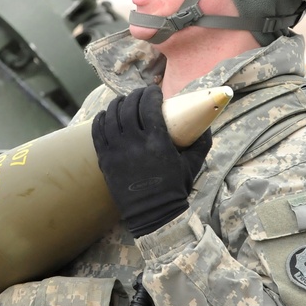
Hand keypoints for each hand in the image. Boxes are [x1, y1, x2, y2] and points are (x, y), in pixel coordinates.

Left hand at [92, 85, 211, 236]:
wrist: (152, 214)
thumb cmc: (174, 189)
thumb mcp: (193, 165)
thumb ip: (201, 142)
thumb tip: (207, 123)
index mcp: (157, 142)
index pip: (149, 106)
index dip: (151, 94)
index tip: (155, 91)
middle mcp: (134, 143)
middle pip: (129, 107)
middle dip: (135, 96)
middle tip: (141, 95)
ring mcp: (117, 151)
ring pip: (111, 116)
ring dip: (117, 104)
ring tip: (124, 101)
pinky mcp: (105, 160)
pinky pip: (98, 132)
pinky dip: (100, 119)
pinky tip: (106, 114)